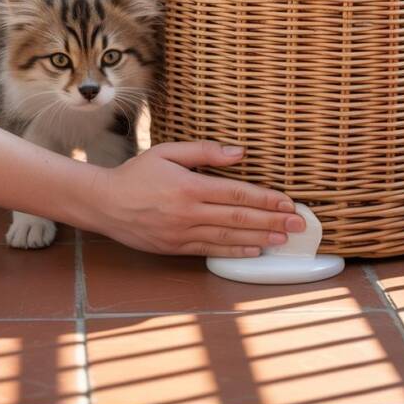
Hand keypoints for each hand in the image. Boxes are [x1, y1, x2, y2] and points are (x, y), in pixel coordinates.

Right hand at [89, 140, 305, 255]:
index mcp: (189, 187)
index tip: (288, 202)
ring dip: (260, 238)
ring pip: (229, 236)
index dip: (265, 198)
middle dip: (273, 221)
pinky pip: (211, 251)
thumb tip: (239, 152)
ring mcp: (182, 234)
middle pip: (239, 217)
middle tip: (299, 224)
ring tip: (284, 239)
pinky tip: (254, 251)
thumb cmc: (137, 173)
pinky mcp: (176, 248)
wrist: (104, 203)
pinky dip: (235, 251)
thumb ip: (205, 152)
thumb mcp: (167, 152)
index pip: (236, 193)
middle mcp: (188, 213)